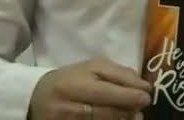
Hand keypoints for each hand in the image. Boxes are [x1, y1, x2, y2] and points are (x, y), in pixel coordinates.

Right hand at [29, 57, 153, 119]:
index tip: (147, 94)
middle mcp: (68, 105)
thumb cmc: (70, 79)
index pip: (108, 92)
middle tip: (143, 107)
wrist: (36, 97)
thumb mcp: (92, 68)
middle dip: (129, 109)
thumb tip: (143, 85)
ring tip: (132, 116)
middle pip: (105, 112)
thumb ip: (119, 73)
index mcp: (75, 83)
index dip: (131, 94)